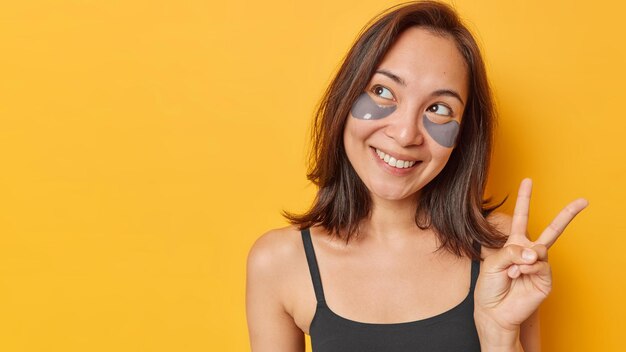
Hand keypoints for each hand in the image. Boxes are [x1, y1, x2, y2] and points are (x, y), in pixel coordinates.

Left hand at [474, 178, 587, 334]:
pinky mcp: (546, 279)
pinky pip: (540, 265)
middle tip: (584, 201)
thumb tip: (536, 253)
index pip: (521, 217)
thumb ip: (512, 252)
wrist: (494, 310)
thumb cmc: (490, 286)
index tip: (528, 180)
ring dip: (522, 260)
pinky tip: (518, 276)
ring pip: (539, 250)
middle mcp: (529, 252)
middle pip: (553, 230)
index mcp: (514, 244)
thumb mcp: (493, 262)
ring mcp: (540, 265)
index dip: (524, 199)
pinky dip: (527, 269)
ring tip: (512, 272)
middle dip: (568, 214)